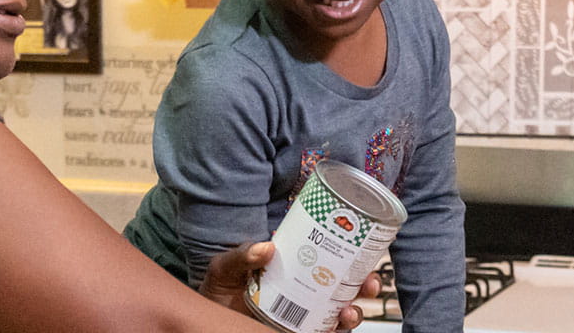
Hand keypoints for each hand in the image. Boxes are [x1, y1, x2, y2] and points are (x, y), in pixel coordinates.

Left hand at [197, 242, 383, 331]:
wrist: (204, 321)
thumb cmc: (219, 290)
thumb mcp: (226, 267)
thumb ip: (241, 256)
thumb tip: (265, 248)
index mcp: (295, 269)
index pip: (330, 260)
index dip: (353, 256)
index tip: (364, 252)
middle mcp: (306, 293)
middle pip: (345, 288)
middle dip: (365, 286)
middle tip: (369, 282)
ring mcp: (304, 317)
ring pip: (340, 315)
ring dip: (354, 312)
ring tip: (350, 311)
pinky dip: (335, 331)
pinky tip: (335, 326)